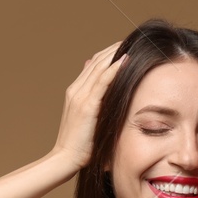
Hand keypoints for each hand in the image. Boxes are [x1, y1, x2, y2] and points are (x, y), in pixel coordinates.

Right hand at [49, 40, 128, 170]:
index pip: (94, 64)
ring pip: (100, 67)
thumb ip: (93, 103)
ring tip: (131, 43)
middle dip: (115, 49)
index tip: (125, 46)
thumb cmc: (79, 144)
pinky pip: (103, 82)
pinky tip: (126, 60)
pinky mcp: (87, 105)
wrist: (65, 158)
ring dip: (116, 53)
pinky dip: (114, 69)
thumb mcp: (86, 119)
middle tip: (132, 38)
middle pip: (97, 61)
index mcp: (75, 92)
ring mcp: (80, 97)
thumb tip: (104, 93)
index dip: (109, 53)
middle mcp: (76, 90)